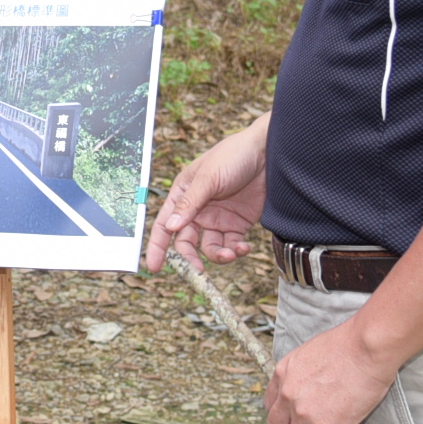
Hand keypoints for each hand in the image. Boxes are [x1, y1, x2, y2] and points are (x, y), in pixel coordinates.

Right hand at [145, 120, 268, 270]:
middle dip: (190, 258)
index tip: (154, 267)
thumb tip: (171, 227)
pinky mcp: (237, 224)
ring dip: (218, 256)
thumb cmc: (233, 156)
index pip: (165, 224)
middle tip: (198, 270)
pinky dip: (236, 251)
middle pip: (186, 242)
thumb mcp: (208, 178)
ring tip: (231, 254)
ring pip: (210, 248)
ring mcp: (218, 218)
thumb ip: (190, 203)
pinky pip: (232, 245)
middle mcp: (198, 210)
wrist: (268, 153)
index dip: (157, 246)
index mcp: (183, 195)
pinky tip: (244, 248)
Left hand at [264, 319, 397, 423]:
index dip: (282, 415)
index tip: (293, 419)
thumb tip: (308, 384)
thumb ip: (300, 372)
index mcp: (282, 374)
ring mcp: (305, 414)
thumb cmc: (347, 344)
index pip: (270, 406)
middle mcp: (288, 396)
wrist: (366, 348)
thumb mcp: (309, 352)